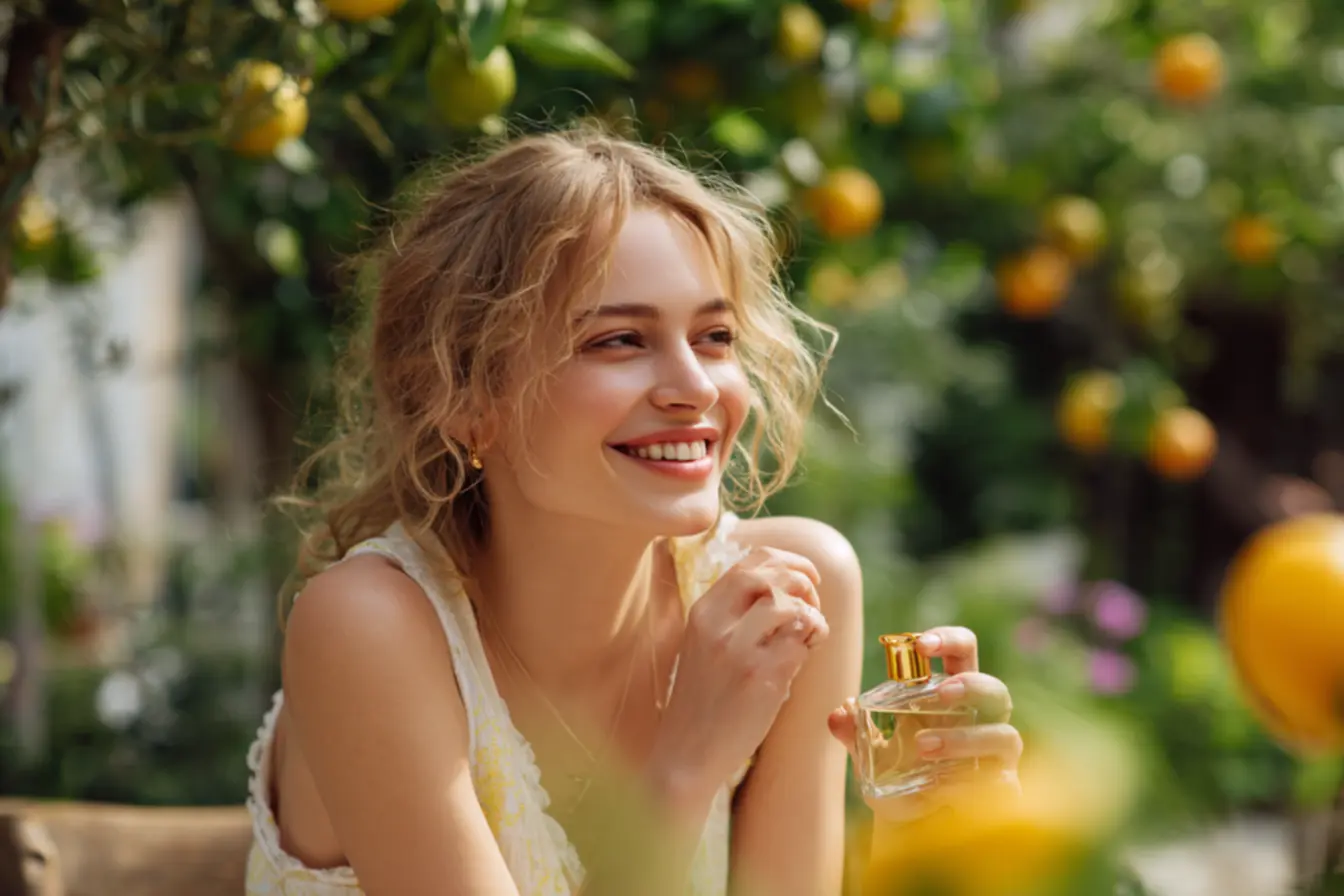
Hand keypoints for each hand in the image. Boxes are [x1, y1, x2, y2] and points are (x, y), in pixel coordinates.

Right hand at [648, 547, 829, 807]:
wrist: (686, 753)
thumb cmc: (705, 701)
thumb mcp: (706, 646)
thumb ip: (736, 616)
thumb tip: (788, 591)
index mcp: (702, 612)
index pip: (749, 563)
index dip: (786, 560)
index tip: (806, 575)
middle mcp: (716, 624)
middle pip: (769, 575)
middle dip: (802, 580)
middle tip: (814, 601)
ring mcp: (736, 649)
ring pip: (788, 606)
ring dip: (811, 614)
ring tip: (811, 632)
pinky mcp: (759, 676)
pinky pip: (800, 641)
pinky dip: (813, 640)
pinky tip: (808, 652)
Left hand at [827, 626, 1021, 824]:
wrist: (914, 827)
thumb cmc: (899, 775)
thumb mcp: (869, 753)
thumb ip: (854, 731)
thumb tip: (838, 714)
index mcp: (951, 697)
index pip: (963, 653)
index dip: (950, 639)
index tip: (921, 644)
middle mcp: (982, 722)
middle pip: (996, 690)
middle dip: (972, 686)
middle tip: (940, 693)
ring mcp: (997, 758)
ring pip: (1003, 736)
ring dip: (964, 739)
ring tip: (923, 747)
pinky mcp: (1004, 792)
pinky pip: (1002, 782)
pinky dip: (970, 783)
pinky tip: (941, 789)